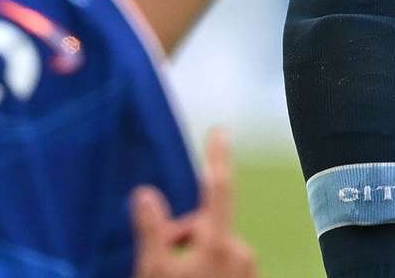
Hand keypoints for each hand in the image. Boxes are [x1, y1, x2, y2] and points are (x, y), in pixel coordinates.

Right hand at [129, 131, 259, 275]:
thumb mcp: (154, 270)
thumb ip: (151, 230)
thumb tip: (145, 193)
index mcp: (218, 244)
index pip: (217, 188)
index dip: (217, 156)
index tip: (220, 131)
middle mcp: (241, 253)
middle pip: (207, 225)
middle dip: (183, 233)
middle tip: (162, 259)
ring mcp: (249, 270)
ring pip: (216, 245)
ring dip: (195, 252)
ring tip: (177, 274)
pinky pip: (228, 262)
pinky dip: (210, 265)